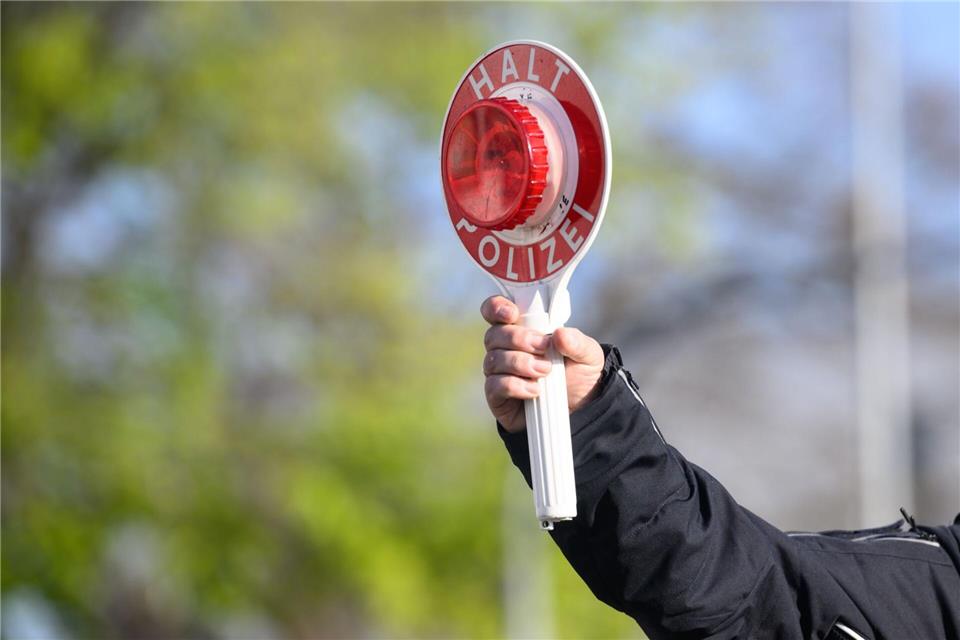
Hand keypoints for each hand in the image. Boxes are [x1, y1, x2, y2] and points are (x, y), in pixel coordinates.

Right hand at [481, 295, 604, 432]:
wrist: (579, 408)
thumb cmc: (577, 373)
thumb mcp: (587, 355)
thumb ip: (576, 342)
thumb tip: (559, 334)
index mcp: (520, 328)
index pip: (495, 310)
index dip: (496, 308)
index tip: (512, 314)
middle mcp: (503, 348)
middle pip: (493, 335)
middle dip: (518, 339)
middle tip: (544, 348)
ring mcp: (497, 372)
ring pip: (494, 360)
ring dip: (520, 363)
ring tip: (545, 371)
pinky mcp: (497, 396)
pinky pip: (495, 386)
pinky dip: (515, 386)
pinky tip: (535, 390)